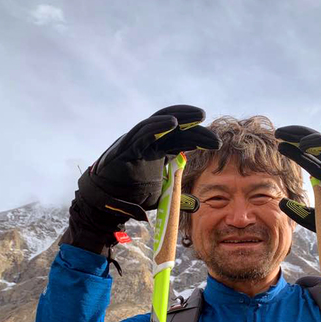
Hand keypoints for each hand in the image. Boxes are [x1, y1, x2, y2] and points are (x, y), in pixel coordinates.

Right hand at [62, 105, 220, 253]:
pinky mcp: (125, 147)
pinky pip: (142, 132)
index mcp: (157, 151)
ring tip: (199, 115)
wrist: (105, 206)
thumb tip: (197, 204)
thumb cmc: (129, 198)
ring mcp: (136, 142)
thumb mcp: (160, 197)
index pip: (181, 139)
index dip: (198, 137)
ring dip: (180, 117)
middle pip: (173, 126)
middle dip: (192, 123)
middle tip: (209, 121)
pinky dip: (157, 126)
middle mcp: (147, 143)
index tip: (216, 144)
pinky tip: (172, 123)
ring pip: (159, 122)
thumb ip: (177, 196)